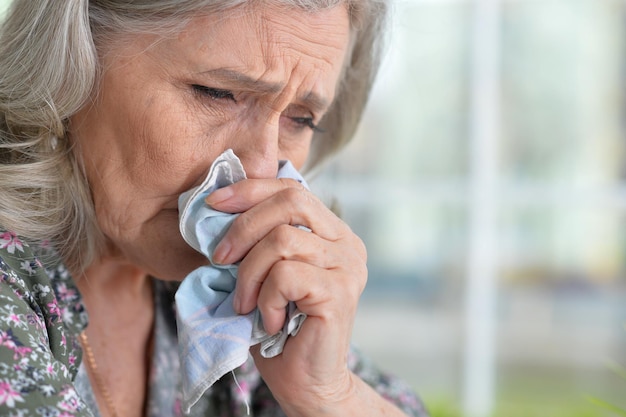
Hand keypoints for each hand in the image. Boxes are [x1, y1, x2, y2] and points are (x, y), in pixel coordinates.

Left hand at [205, 178, 367, 414]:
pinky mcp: (340, 292)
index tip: (213, 204)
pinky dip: (264, 299)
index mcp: (331, 232)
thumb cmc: (279, 327)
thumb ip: (257, 239)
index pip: (292, 189)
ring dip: (249, 274)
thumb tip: (218, 204)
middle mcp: (346, 243)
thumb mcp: (264, 273)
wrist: (305, 382)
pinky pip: (285, 276)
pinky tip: (268, 321)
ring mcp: (348, 266)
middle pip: (291, 202)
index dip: (250, 190)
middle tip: (219, 259)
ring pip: (282, 240)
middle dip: (243, 226)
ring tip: (245, 303)